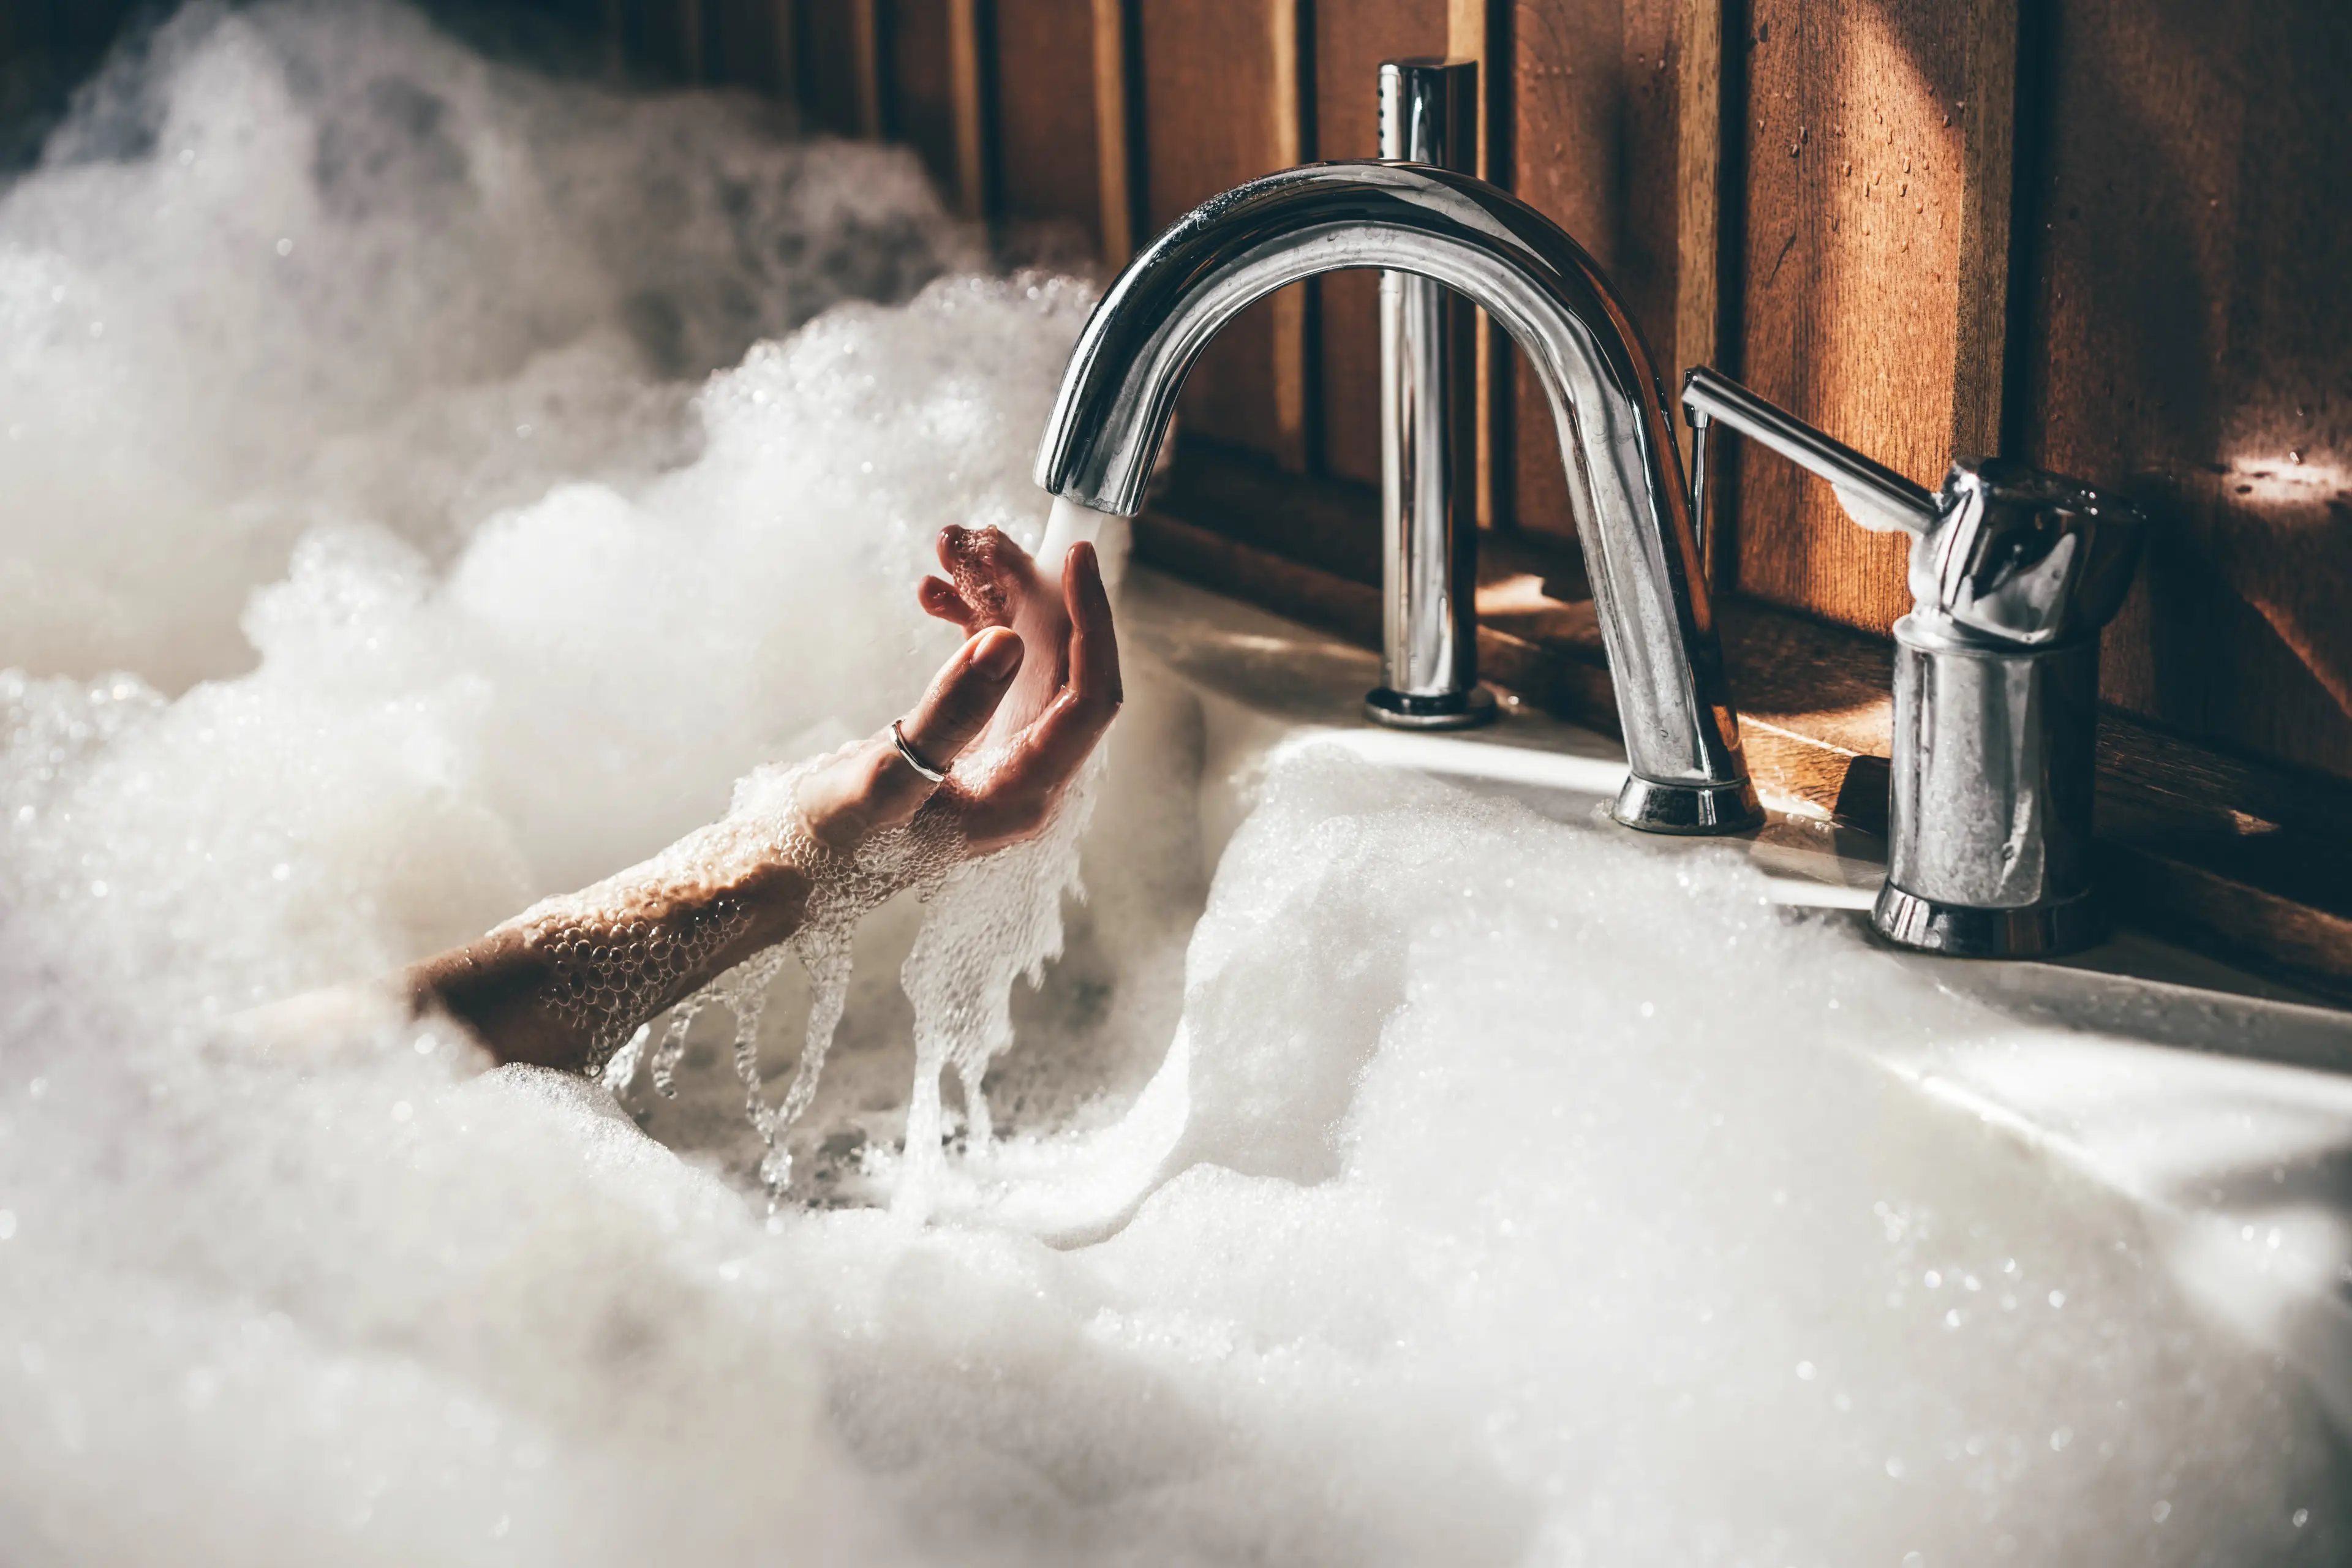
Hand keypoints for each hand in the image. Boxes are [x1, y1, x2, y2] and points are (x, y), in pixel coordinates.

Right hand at [799, 527, 1120, 856]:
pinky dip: (967, 626)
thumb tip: (1009, 641)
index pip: (1090, 699)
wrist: (790, 863)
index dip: (1092, 624)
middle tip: (982, 538)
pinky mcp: (975, 740)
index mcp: (1025, 795)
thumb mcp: (885, 778)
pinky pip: (989, 668)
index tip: (1075, 556)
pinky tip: (932, 593)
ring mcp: (1004, 756)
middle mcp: (1029, 776)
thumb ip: (951, 713)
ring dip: (993, 599)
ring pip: (1024, 658)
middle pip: (1062, 667)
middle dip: (1030, 594)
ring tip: (951, 549)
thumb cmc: (835, 840)